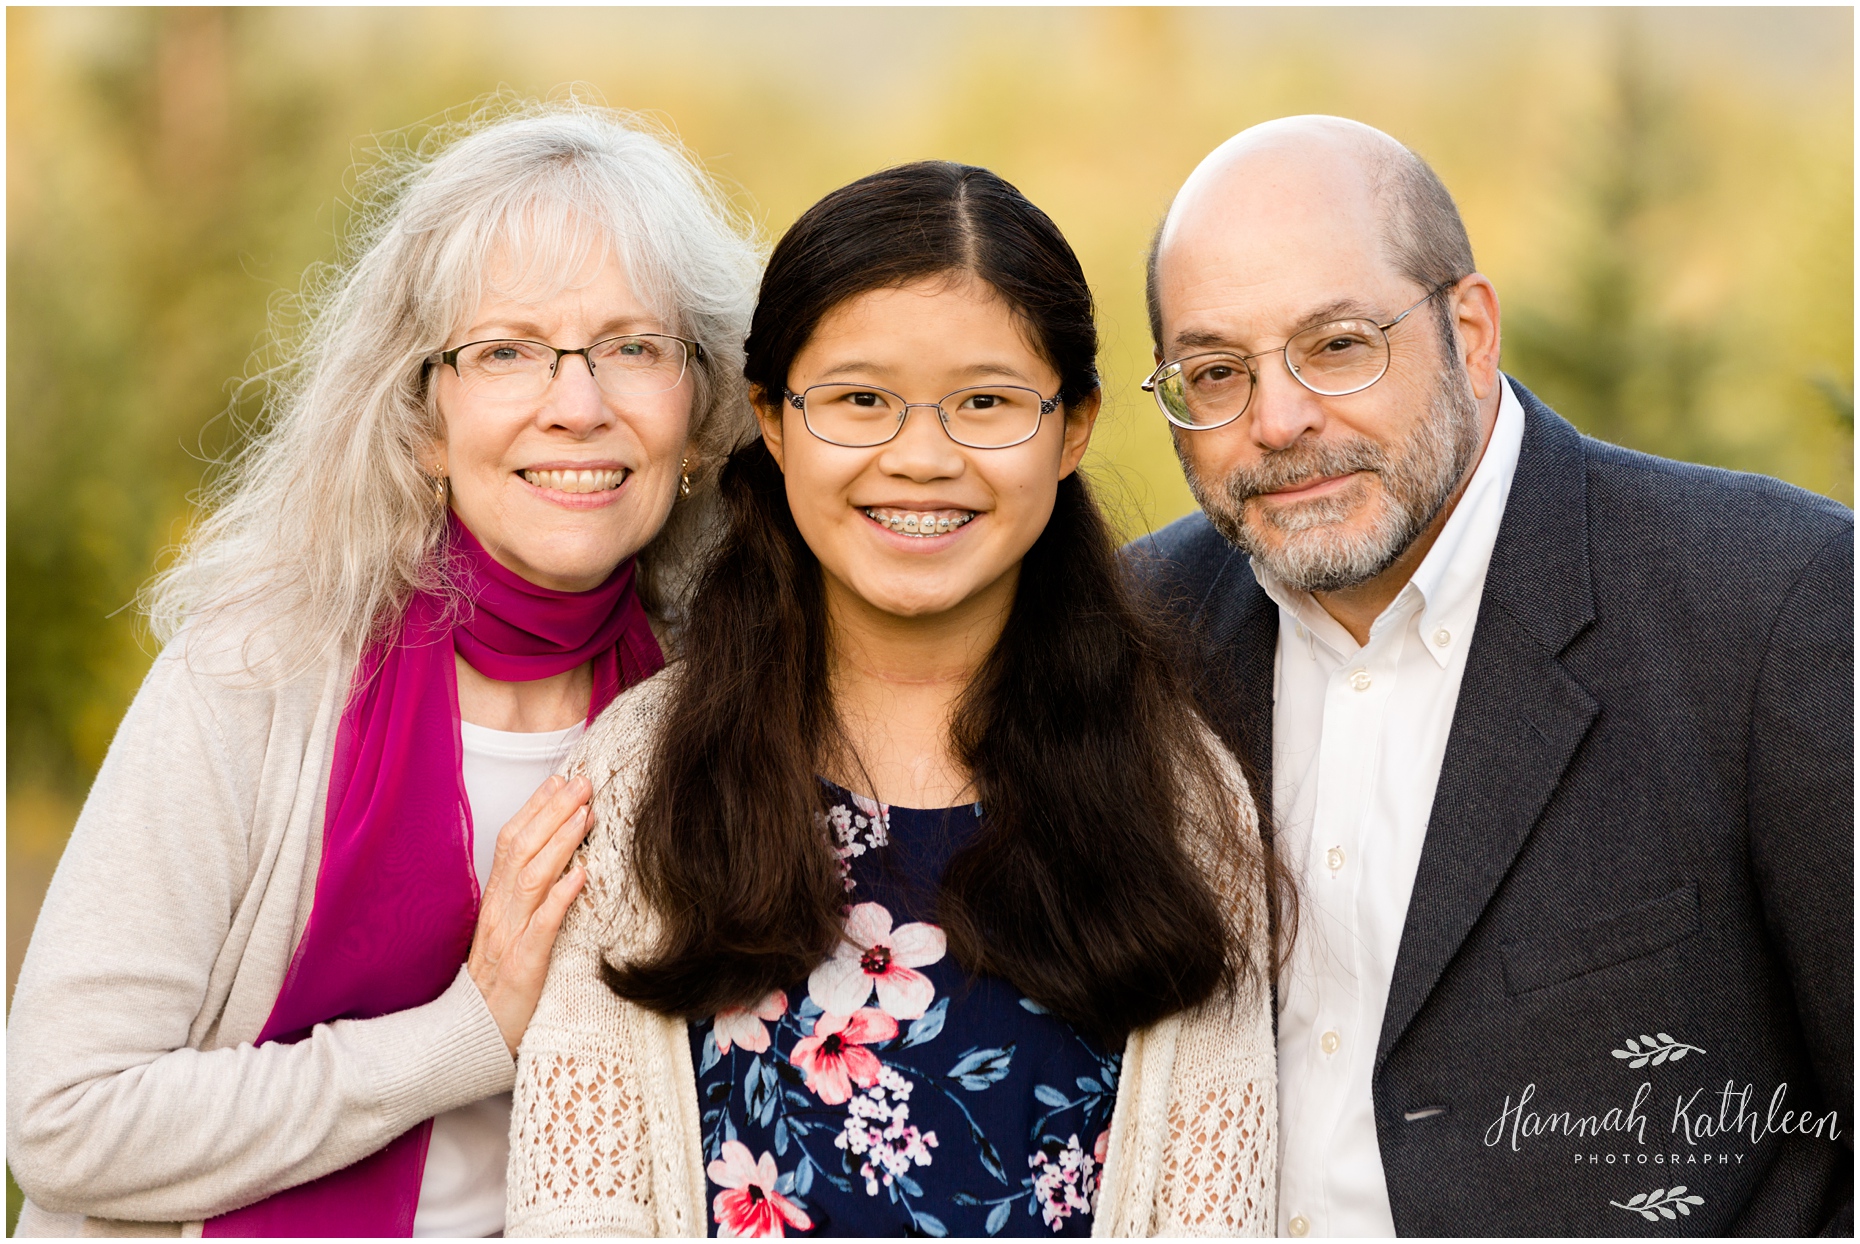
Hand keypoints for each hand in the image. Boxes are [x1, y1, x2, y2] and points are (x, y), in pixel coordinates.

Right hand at [466, 773, 593, 1055]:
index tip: (561, 778)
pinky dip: (560, 898)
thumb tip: (557, 860)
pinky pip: (542, 927)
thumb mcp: (509, 932)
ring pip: (532, 878)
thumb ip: (526, 896)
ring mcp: (509, 937)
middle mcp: (499, 911)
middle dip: (553, 811)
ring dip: (560, 842)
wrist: (469, 1038)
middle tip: (584, 781)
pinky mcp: (524, 965)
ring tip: (586, 814)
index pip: (512, 841)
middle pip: (522, 849)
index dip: (536, 808)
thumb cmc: (497, 984)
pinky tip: (581, 875)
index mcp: (495, 901)